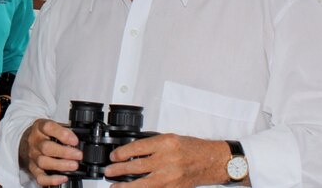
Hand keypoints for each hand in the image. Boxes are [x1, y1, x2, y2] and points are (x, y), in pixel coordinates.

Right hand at [19, 119, 81, 186]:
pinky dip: (52, 180)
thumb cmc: (43, 134)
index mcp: (39, 127)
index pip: (48, 127)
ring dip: (60, 165)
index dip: (62, 134)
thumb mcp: (52, 126)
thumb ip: (64, 131)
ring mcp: (33, 156)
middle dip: (64, 152)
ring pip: (43, 162)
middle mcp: (34, 141)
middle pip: (46, 147)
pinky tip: (63, 178)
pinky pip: (40, 177)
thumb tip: (77, 140)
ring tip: (74, 165)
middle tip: (78, 155)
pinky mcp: (33, 168)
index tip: (74, 141)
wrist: (27, 140)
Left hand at [105, 134, 230, 186]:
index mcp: (165, 143)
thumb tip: (130, 152)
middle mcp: (168, 160)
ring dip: (126, 187)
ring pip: (143, 184)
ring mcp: (171, 176)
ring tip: (114, 186)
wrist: (212, 161)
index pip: (137, 148)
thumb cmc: (192, 148)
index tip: (113, 156)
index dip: (121, 153)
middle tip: (108, 171)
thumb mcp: (169, 139)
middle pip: (137, 166)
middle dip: (119, 170)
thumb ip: (151, 145)